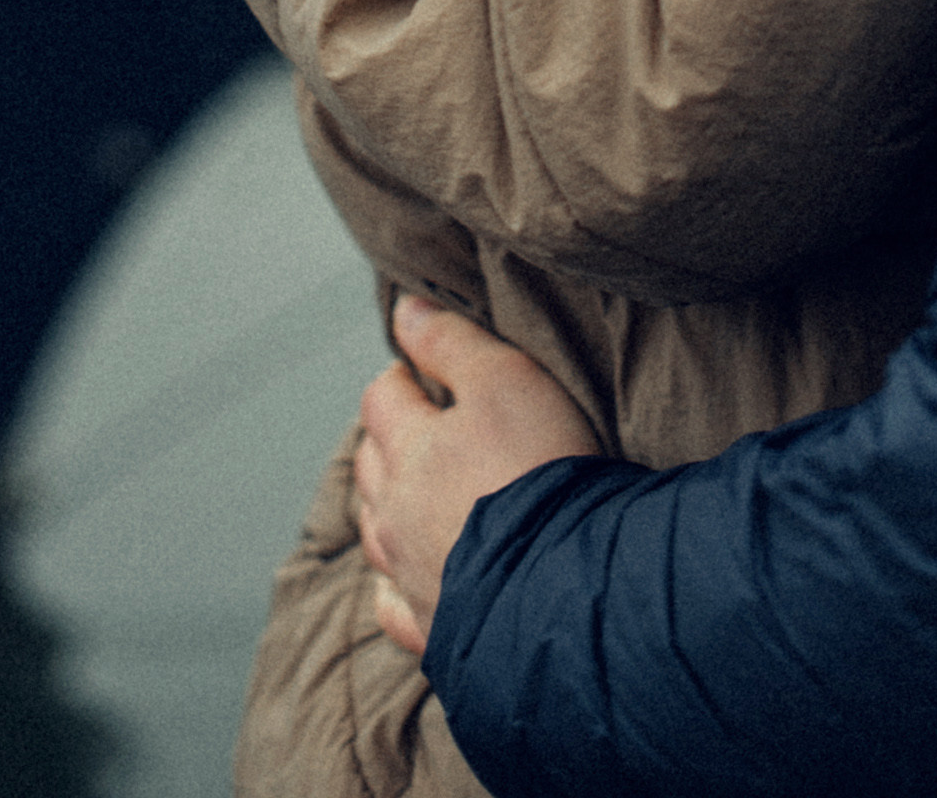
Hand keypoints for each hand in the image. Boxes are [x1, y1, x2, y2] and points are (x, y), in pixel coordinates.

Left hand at [356, 295, 600, 657]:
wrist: (564, 587)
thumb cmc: (538, 472)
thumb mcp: (505, 379)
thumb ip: (450, 342)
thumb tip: (404, 309)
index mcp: (407, 450)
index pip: (382, 397)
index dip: (403, 376)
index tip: (424, 371)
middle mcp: (394, 515)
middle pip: (372, 464)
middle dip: (390, 437)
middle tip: (426, 425)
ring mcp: (409, 575)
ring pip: (378, 532)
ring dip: (389, 506)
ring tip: (419, 492)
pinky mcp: (433, 626)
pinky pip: (396, 604)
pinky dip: (397, 584)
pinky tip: (409, 577)